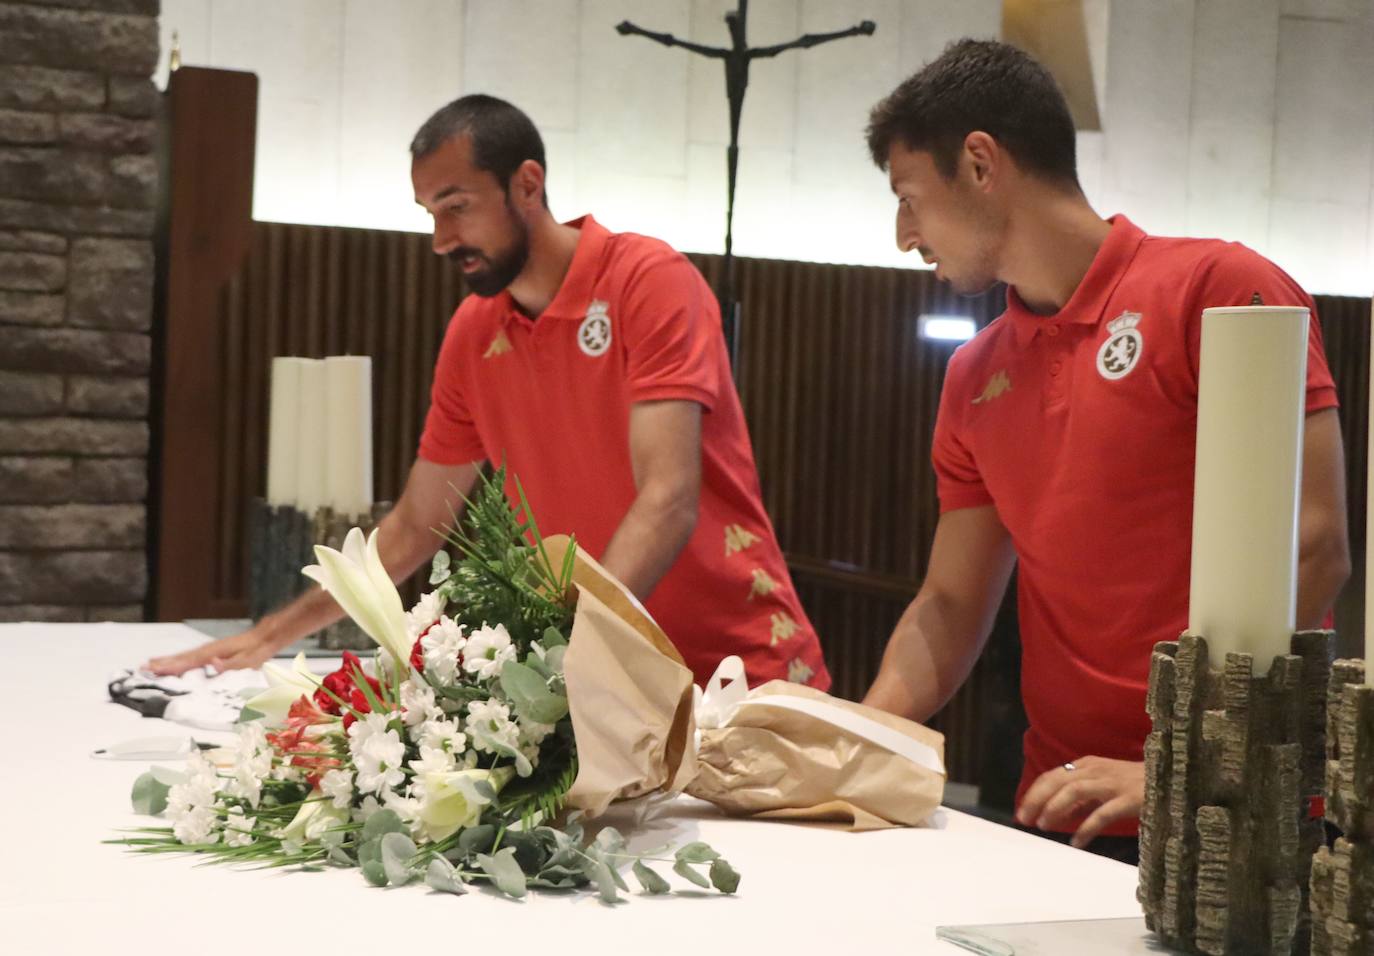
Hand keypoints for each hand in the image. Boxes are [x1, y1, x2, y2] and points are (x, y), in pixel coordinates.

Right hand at [145, 626, 277, 675]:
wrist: (265, 636)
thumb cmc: (257, 650)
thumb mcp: (248, 660)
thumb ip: (230, 664)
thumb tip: (212, 664)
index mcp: (215, 652)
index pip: (189, 661)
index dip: (171, 666)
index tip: (154, 670)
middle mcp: (209, 649)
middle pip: (182, 657)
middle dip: (162, 663)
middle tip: (142, 668)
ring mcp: (210, 648)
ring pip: (184, 655)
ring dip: (167, 660)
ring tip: (149, 664)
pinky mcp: (213, 651)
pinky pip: (191, 656)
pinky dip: (179, 659)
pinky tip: (173, 662)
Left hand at [1016, 756, 1143, 848]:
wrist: (1175, 777)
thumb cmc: (1137, 783)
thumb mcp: (1104, 785)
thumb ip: (1082, 797)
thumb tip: (1058, 813)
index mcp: (1088, 765)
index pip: (1053, 776)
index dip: (1035, 793)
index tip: (1022, 811)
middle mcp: (1097, 770)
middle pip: (1059, 781)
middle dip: (1038, 800)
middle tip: (1025, 820)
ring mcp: (1113, 784)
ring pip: (1076, 791)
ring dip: (1056, 808)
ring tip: (1044, 825)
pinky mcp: (1130, 799)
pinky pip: (1103, 813)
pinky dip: (1087, 827)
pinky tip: (1077, 841)